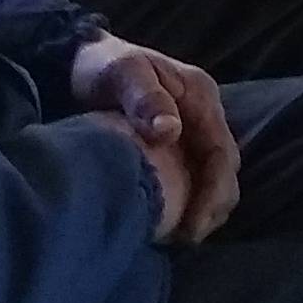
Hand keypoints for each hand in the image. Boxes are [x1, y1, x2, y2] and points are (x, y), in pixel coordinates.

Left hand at [72, 33, 238, 243]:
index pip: (222, 152)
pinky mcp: (175, 148)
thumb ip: (146, 99)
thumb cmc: (102, 66)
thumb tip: (171, 131)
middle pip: (225, 170)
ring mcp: (191, 133)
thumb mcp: (123, 73)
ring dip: (205, 209)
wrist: (77, 63)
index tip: (192, 225)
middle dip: (212, 207)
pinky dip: (190, 204)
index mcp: (200, 96)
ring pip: (214, 178)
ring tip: (180, 237)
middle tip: (186, 238)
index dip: (213, 192)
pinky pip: (194, 180)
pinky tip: (170, 223)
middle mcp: (202, 117)